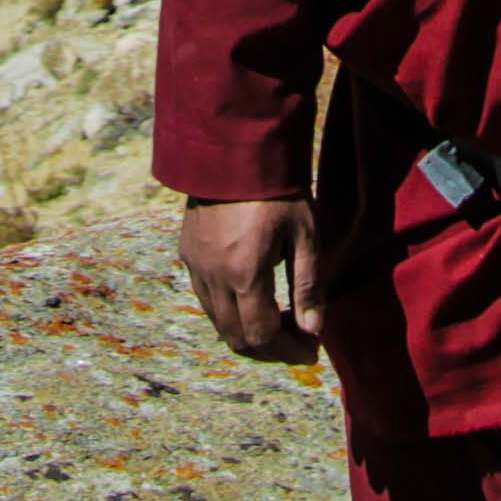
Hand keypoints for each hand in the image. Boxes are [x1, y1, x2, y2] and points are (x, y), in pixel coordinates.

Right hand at [176, 197, 325, 361]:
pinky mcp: (187, 254)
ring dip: (248, 334)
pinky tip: (252, 301)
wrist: (234, 149)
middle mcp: (214, 277)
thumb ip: (308, 286)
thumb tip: (313, 331)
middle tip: (297, 343)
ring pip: (218, 323)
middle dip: (270, 350)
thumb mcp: (304, 235)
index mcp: (245, 274)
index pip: (263, 336)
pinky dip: (229, 314)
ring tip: (279, 324)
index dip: (289, 351)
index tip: (312, 350)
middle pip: (237, 338)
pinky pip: (206, 300)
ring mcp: (196, 266)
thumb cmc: (278, 190)